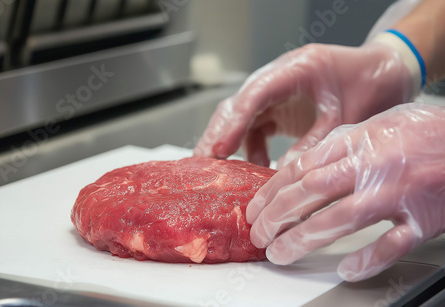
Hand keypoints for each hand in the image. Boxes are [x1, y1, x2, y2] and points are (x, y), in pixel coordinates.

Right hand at [194, 43, 413, 167]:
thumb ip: (314, 143)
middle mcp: (277, 78)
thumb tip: (283, 174)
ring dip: (230, 144)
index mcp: (295, 70)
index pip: (253, 95)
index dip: (234, 123)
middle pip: (237, 105)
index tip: (218, 150)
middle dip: (218, 134)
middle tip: (201, 163)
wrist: (384, 73)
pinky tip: (259, 169)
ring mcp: (276, 92)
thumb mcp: (345, 118)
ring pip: (241, 117)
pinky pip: (257, 128)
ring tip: (222, 172)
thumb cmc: (370, 86)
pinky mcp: (279, 106)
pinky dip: (254, 149)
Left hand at [246, 103, 444, 281]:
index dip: (272, 191)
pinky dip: (366, 259)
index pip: (301, 168)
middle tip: (259, 234)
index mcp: (359, 142)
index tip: (256, 208)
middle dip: (277, 217)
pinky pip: (391, 245)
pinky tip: (345, 269)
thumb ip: (342, 143)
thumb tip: (307, 162)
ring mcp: (398, 194)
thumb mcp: (379, 123)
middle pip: (311, 194)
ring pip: (339, 220)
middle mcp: (373, 167)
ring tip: (279, 253)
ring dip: (303, 240)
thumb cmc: (427, 131)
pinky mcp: (425, 219)